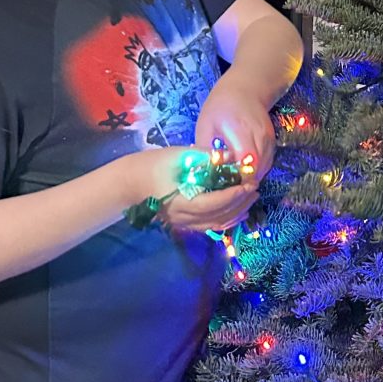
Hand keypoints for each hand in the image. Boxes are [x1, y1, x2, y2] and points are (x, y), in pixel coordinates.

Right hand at [127, 146, 258, 234]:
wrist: (128, 182)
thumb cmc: (153, 165)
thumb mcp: (180, 156)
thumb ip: (207, 158)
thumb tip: (231, 157)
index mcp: (183, 201)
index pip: (215, 203)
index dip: (235, 195)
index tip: (249, 183)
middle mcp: (185, 217)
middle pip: (219, 216)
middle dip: (240, 202)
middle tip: (254, 187)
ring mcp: (184, 223)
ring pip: (216, 224)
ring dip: (236, 212)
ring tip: (250, 198)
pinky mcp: (183, 223)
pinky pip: (210, 225)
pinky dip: (226, 218)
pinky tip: (236, 211)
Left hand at [194, 73, 276, 181]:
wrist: (246, 88)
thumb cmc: (220, 106)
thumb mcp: (205, 125)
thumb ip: (205, 150)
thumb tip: (202, 173)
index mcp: (239, 131)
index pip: (246, 161)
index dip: (238, 178)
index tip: (224, 186)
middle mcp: (259, 136)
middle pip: (257, 169)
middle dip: (243, 182)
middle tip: (227, 189)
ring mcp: (268, 139)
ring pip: (264, 168)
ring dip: (250, 177)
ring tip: (234, 182)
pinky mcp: (272, 142)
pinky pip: (267, 162)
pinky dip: (256, 170)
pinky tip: (243, 172)